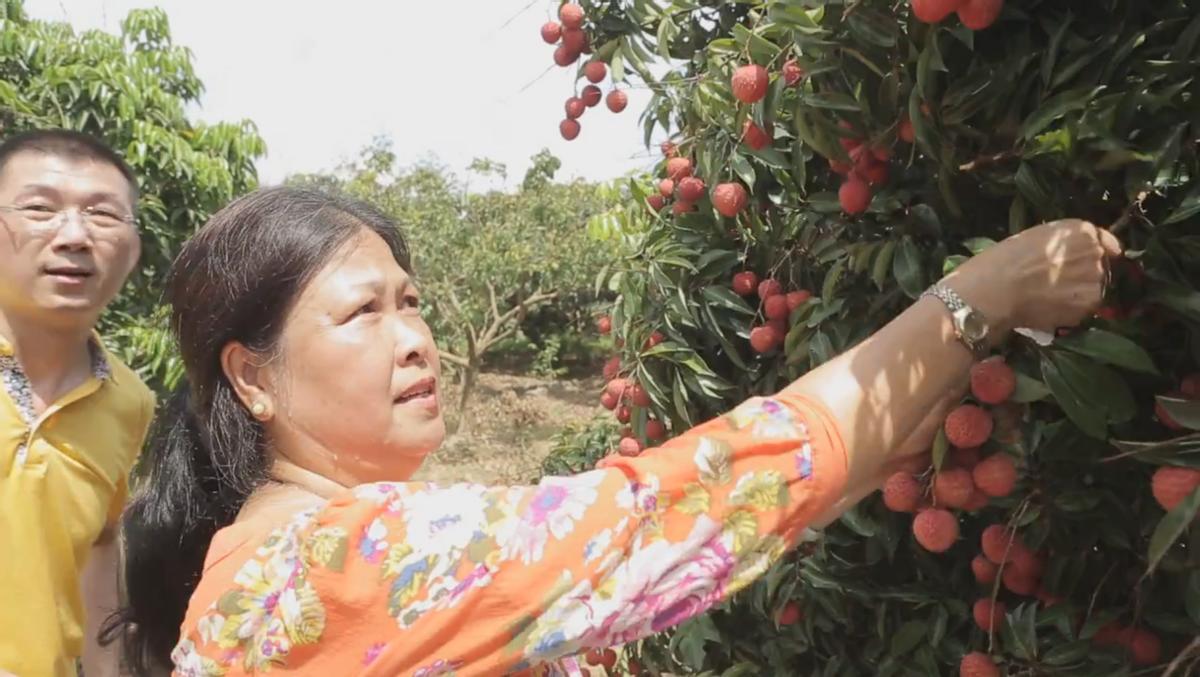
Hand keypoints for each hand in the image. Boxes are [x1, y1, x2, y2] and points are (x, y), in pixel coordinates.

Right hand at [947, 219, 1122, 334]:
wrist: (997, 290)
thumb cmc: (1006, 259)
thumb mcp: (1036, 236)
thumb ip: (1064, 242)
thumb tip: (1077, 254)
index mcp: (1082, 231)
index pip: (1107, 242)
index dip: (1093, 254)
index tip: (1081, 263)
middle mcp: (1096, 253)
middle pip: (1101, 266)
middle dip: (1085, 274)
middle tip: (1058, 281)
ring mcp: (1096, 281)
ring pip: (1094, 289)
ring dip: (1079, 293)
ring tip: (1051, 298)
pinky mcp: (1088, 306)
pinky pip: (1084, 308)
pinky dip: (1072, 310)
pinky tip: (1049, 308)